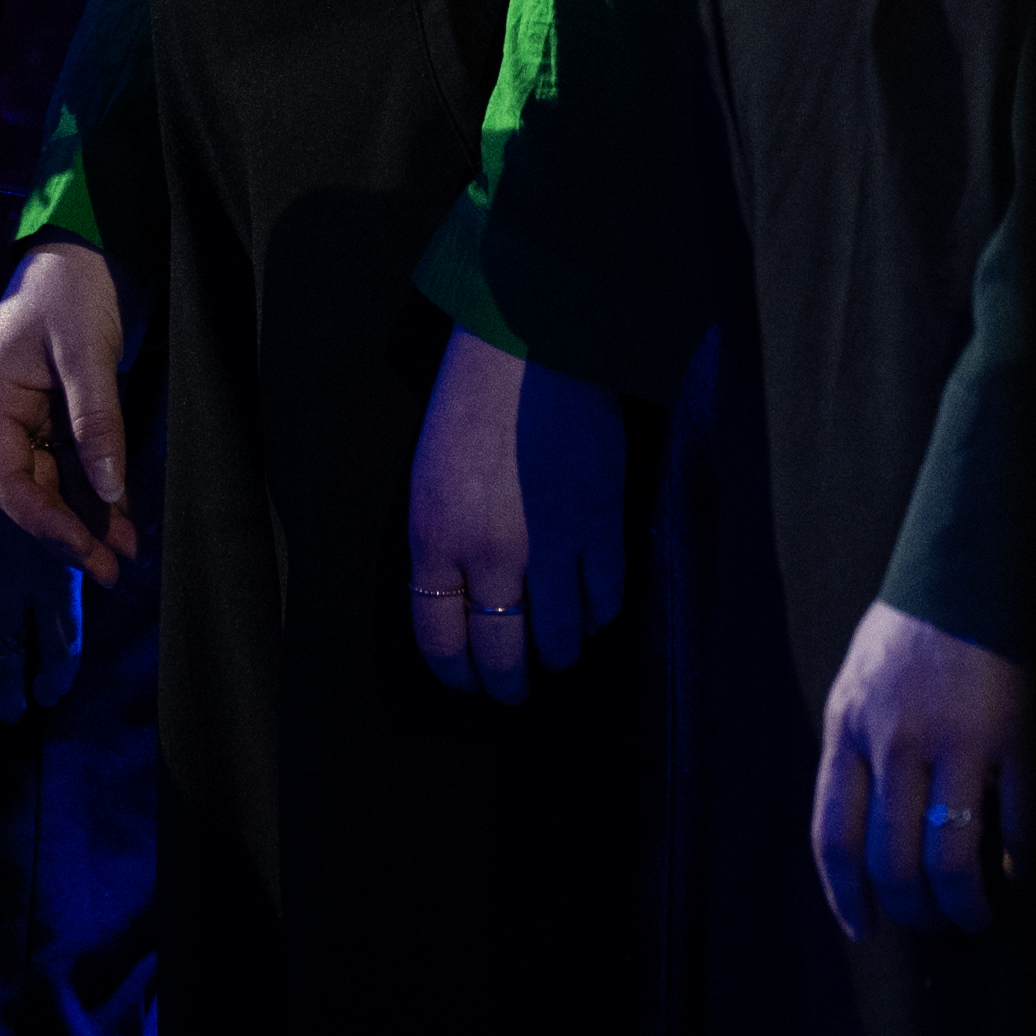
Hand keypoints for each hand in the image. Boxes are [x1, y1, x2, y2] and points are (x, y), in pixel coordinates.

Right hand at [0, 244, 141, 580]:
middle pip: (33, 489)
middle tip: (112, 567)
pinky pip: (80, 459)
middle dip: (71, 529)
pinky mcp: (68, 407)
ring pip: (59, 480)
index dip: (45, 522)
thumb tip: (109, 490)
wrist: (94, 237)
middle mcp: (10, 413)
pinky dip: (102, 487)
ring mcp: (39, 412)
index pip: (8, 481)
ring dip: (90, 515)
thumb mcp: (85, 348)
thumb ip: (95, 419)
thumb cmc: (75, 282)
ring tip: (127, 550)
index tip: (87, 550)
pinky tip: (126, 514)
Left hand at [405, 330, 629, 704]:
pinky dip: (598, 616)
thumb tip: (466, 608)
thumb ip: (443, 550)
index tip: (467, 683)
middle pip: (500, 655)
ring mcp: (550, 545)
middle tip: (514, 690)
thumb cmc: (471, 405)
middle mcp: (490, 554)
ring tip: (557, 652)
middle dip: (506, 684)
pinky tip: (591, 611)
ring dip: (558, 655)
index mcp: (434, 538)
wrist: (530, 345)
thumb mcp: (429, 482)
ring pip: (560, 642)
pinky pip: (606, 602)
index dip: (456, 673)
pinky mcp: (601, 525)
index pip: (440, 639)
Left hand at [812, 599, 1026, 939]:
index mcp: (848, 726)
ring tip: (974, 914)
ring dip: (963, 904)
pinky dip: (1018, 864)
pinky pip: (1015, 823)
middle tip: (930, 922)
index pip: (833, 836)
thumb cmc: (908, 634)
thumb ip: (853, 753)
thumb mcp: (856, 686)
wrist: (965, 566)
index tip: (863, 927)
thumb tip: (858, 840)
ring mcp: (956, 737)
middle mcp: (895, 738)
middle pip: (892, 860)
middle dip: (912, 909)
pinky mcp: (1013, 732)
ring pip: (949, 857)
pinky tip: (1017, 874)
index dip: (846, 896)